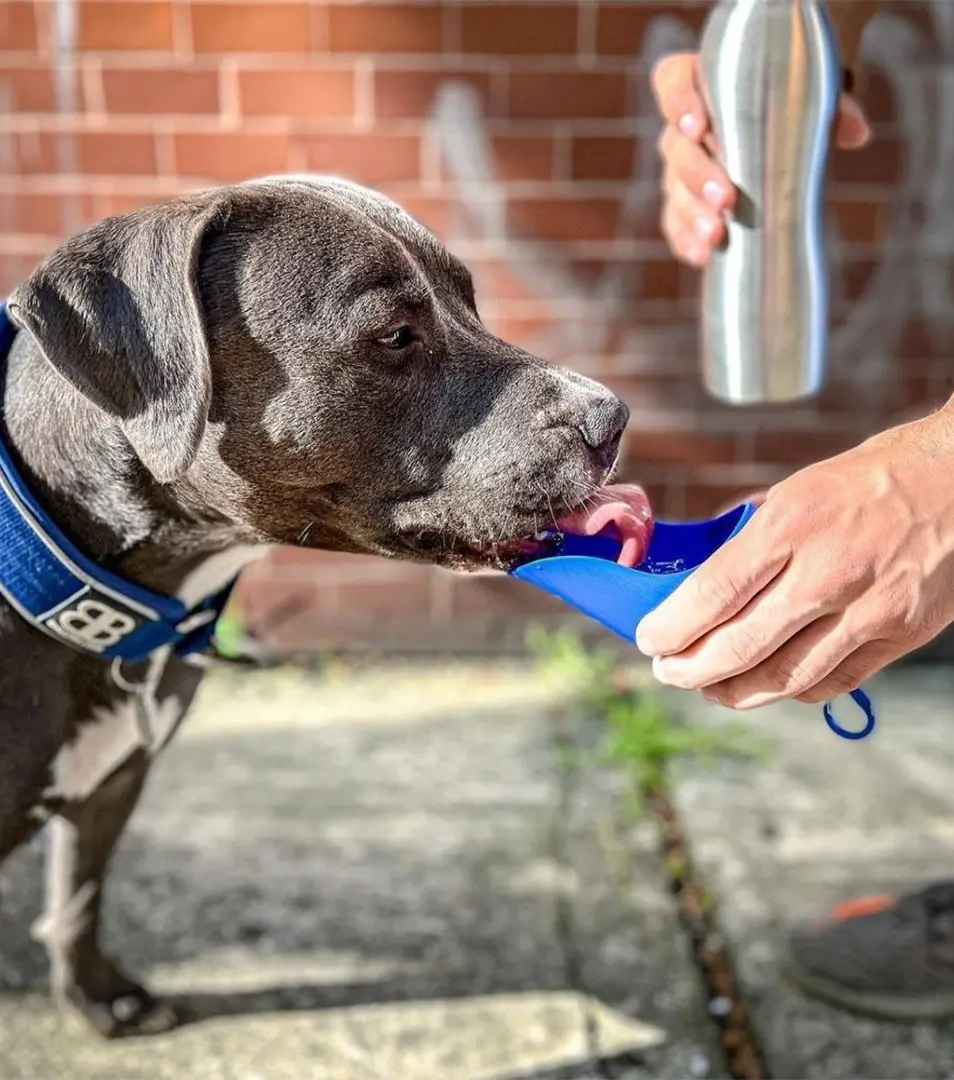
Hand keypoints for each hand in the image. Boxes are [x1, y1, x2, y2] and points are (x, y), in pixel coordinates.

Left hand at [635, 405, 953, 707]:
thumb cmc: (874, 478)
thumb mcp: (799, 490)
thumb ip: (754, 542)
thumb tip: (704, 587)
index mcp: (795, 523)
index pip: (716, 591)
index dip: (674, 626)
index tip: (649, 639)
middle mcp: (830, 572)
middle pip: (742, 645)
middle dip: (690, 669)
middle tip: (667, 671)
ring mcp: (869, 610)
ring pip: (784, 677)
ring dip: (733, 690)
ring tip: (706, 686)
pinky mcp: (899, 636)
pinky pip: (831, 683)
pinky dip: (789, 692)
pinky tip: (766, 684)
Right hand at [651, 52, 871, 266]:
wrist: (772, 130)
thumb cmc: (783, 106)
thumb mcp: (810, 96)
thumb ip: (832, 108)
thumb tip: (856, 135)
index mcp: (701, 86)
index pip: (674, 82)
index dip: (679, 102)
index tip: (699, 125)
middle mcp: (683, 130)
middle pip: (675, 148)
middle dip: (698, 175)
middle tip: (725, 196)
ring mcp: (679, 170)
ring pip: (674, 191)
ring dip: (692, 214)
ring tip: (717, 233)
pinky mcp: (682, 205)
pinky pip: (675, 224)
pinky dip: (686, 240)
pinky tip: (703, 255)